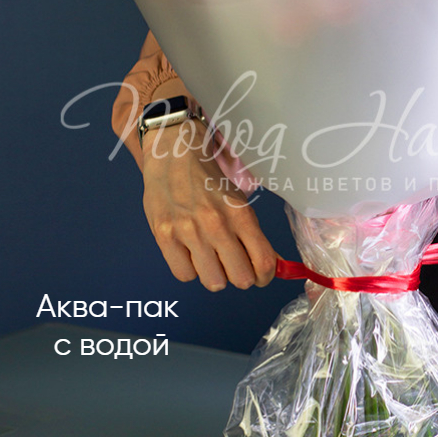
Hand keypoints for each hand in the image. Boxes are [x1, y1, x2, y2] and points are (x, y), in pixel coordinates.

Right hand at [141, 119, 278, 290]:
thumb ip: (254, 235)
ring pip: (213, 282)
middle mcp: (216, 225)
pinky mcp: (164, 236)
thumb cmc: (209, 180)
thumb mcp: (238, 202)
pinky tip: (191, 254)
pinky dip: (190, 270)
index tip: (262, 276)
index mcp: (240, 214)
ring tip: (211, 258)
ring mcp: (188, 232)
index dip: (266, 277)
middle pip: (241, 279)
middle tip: (235, 265)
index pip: (264, 263)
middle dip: (242, 276)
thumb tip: (273, 266)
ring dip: (216, 275)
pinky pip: (184, 275)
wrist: (173, 154)